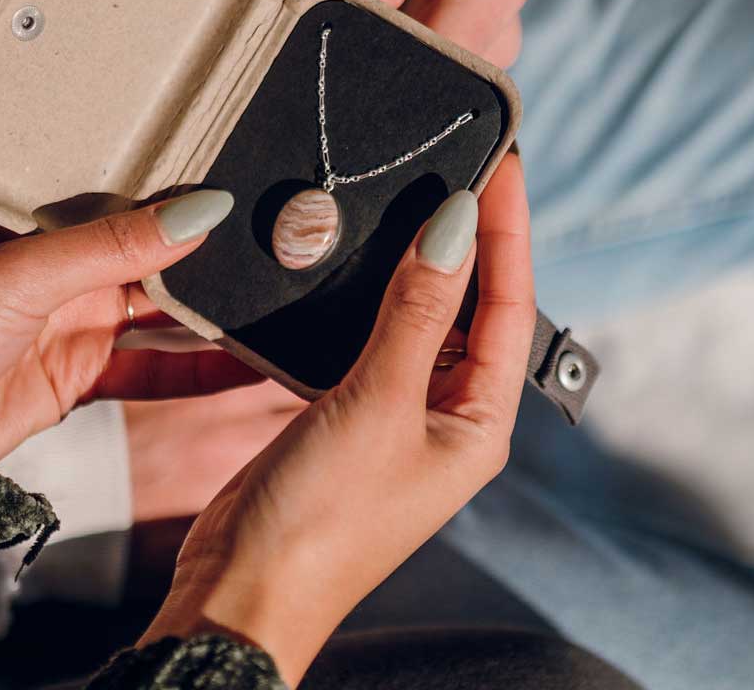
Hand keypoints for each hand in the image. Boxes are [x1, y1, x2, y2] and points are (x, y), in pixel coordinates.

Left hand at [0, 189, 258, 461]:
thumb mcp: (24, 274)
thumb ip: (113, 245)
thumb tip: (200, 210)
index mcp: (46, 215)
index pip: (133, 190)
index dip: (189, 188)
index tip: (250, 187)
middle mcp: (68, 260)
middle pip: (158, 251)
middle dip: (213, 254)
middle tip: (280, 249)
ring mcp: (78, 315)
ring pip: (165, 310)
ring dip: (214, 315)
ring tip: (275, 306)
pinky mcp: (84, 369)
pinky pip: (154, 368)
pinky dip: (197, 370)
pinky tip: (243, 367)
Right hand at [140, 155, 534, 684]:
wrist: (243, 589)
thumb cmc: (323, 517)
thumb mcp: (379, 402)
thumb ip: (418, 311)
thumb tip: (457, 227)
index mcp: (479, 422)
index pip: (510, 306)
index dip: (509, 231)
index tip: (503, 166)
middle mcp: (449, 415)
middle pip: (474, 307)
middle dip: (473, 239)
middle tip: (467, 166)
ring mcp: (399, 412)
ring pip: (425, 316)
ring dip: (424, 261)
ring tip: (422, 194)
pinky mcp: (350, 409)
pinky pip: (378, 335)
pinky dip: (378, 293)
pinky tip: (368, 257)